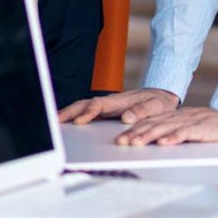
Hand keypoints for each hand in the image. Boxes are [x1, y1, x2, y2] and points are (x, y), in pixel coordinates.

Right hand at [58, 88, 178, 125]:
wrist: (161, 95)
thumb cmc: (159, 102)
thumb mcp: (156, 106)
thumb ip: (142, 111)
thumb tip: (126, 118)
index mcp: (119, 101)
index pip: (99, 105)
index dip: (88, 113)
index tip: (80, 122)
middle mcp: (109, 102)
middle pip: (84, 104)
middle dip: (69, 112)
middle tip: (55, 121)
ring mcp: (106, 106)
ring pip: (82, 106)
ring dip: (68, 113)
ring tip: (55, 122)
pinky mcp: (106, 110)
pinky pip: (86, 111)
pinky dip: (74, 115)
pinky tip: (68, 122)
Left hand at [113, 107, 217, 146]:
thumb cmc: (210, 127)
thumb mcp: (186, 127)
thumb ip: (171, 131)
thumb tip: (153, 140)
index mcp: (173, 117)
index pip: (149, 123)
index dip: (134, 130)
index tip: (120, 139)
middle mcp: (178, 118)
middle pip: (152, 125)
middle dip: (135, 133)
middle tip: (121, 142)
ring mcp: (189, 122)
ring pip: (165, 128)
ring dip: (148, 135)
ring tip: (136, 142)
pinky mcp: (201, 128)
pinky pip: (185, 133)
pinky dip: (173, 138)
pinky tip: (163, 143)